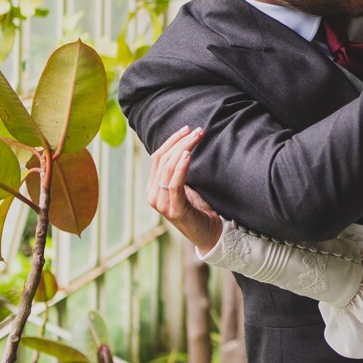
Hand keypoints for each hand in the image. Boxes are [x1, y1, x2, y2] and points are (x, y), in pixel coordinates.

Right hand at [145, 126, 225, 254]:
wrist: (209, 234)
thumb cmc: (199, 209)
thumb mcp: (186, 186)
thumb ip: (179, 171)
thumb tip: (185, 146)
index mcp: (153, 188)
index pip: (157, 157)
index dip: (171, 141)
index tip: (186, 128)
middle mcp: (153, 195)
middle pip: (162, 160)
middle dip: (180, 142)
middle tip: (197, 130)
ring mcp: (162, 203)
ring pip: (168, 168)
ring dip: (184, 149)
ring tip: (196, 137)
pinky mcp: (174, 209)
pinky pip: (174, 183)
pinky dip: (181, 167)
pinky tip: (188, 155)